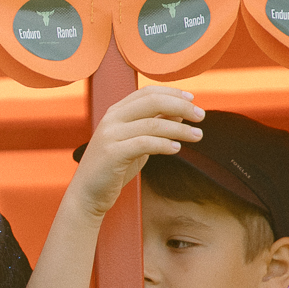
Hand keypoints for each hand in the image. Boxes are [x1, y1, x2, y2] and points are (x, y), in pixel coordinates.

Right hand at [69, 86, 205, 216]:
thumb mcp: (137, 143)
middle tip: (201, 116)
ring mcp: (110, 135)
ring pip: (152, 124)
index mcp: (116, 112)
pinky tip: (177, 149)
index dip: (172, 93)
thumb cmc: (113, 169)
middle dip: (181, 106)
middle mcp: (111, 119)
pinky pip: (144, 144)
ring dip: (180, 129)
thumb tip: (181, 113)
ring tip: (197, 135)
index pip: (148, 93)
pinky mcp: (112, 153)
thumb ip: (154, 127)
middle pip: (152, 102)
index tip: (192, 100)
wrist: (87, 195)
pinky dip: (164, 144)